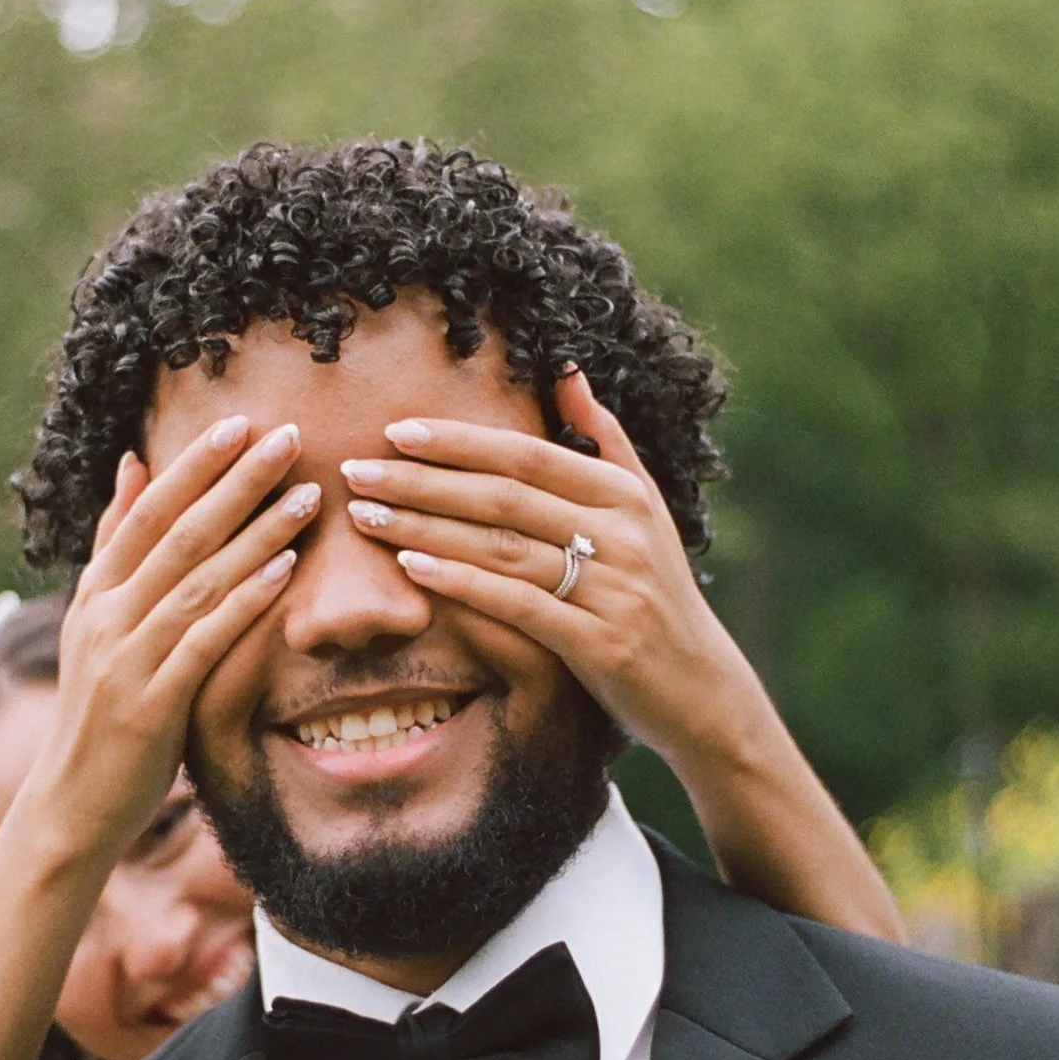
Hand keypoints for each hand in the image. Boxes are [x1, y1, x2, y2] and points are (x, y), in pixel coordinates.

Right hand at [21, 414, 318, 870]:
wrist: (72, 802)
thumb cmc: (100, 710)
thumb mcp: (95, 621)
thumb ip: (116, 544)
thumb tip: (133, 463)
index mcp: (96, 592)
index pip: (147, 511)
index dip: (194, 465)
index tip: (241, 423)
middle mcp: (106, 616)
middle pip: (178, 533)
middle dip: (236, 481)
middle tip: (288, 436)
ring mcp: (125, 659)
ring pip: (197, 580)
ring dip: (256, 533)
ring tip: (308, 495)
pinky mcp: (151, 703)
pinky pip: (204, 640)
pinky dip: (245, 600)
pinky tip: (285, 569)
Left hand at [337, 367, 761, 778]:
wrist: (701, 689)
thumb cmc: (657, 594)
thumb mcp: (645, 509)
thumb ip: (605, 439)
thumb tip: (565, 370)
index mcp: (624, 495)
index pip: (528, 455)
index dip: (459, 442)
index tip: (396, 431)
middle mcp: (621, 534)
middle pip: (505, 496)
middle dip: (423, 480)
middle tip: (357, 470)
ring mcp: (612, 589)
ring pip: (502, 547)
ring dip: (426, 527)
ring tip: (366, 514)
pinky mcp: (600, 644)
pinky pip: (518, 605)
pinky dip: (462, 583)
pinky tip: (412, 568)